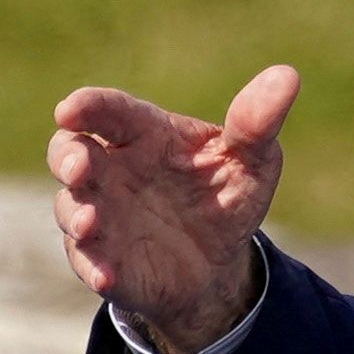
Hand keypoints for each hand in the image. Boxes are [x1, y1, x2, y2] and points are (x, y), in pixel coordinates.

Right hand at [51, 66, 298, 353]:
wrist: (218, 264)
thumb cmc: (225, 196)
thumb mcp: (252, 160)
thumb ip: (257, 123)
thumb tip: (287, 77)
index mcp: (143, 134)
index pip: (108, 111)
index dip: (87, 106)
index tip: (72, 108)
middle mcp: (111, 170)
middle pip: (69, 152)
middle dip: (67, 157)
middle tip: (79, 166)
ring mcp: (101, 216)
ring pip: (70, 207)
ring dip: (75, 213)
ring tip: (90, 221)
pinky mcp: (103, 261)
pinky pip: (88, 263)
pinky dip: (94, 268)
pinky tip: (108, 277)